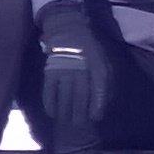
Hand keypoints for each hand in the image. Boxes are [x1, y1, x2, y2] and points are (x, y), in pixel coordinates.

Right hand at [31, 8, 103, 135]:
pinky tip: (52, 113)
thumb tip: (104, 101)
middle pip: (80, 97)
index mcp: (96, 64)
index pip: (98, 89)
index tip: (96, 117)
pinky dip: (50, 104)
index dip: (97, 104)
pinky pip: (49, 92)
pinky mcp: (49, 71)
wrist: (68, 27)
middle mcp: (80, 69)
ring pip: (65, 97)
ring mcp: (63, 70)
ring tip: (67, 122)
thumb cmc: (88, 47)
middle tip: (79, 125)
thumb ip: (105, 79)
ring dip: (66, 113)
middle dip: (80, 114)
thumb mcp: (103, 59)